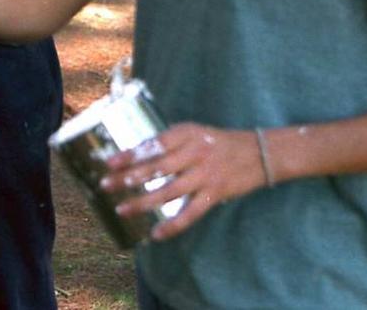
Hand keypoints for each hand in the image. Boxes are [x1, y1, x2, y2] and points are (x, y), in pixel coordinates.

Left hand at [98, 124, 268, 239]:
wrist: (260, 152)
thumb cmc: (219, 142)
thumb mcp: (194, 132)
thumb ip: (170, 142)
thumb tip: (137, 157)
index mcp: (186, 133)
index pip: (152, 145)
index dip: (129, 155)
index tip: (108, 163)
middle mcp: (194, 152)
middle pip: (156, 167)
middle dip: (128, 177)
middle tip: (106, 185)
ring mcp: (205, 174)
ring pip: (168, 191)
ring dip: (143, 202)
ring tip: (122, 209)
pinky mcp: (215, 193)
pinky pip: (190, 213)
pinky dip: (173, 225)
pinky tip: (156, 233)